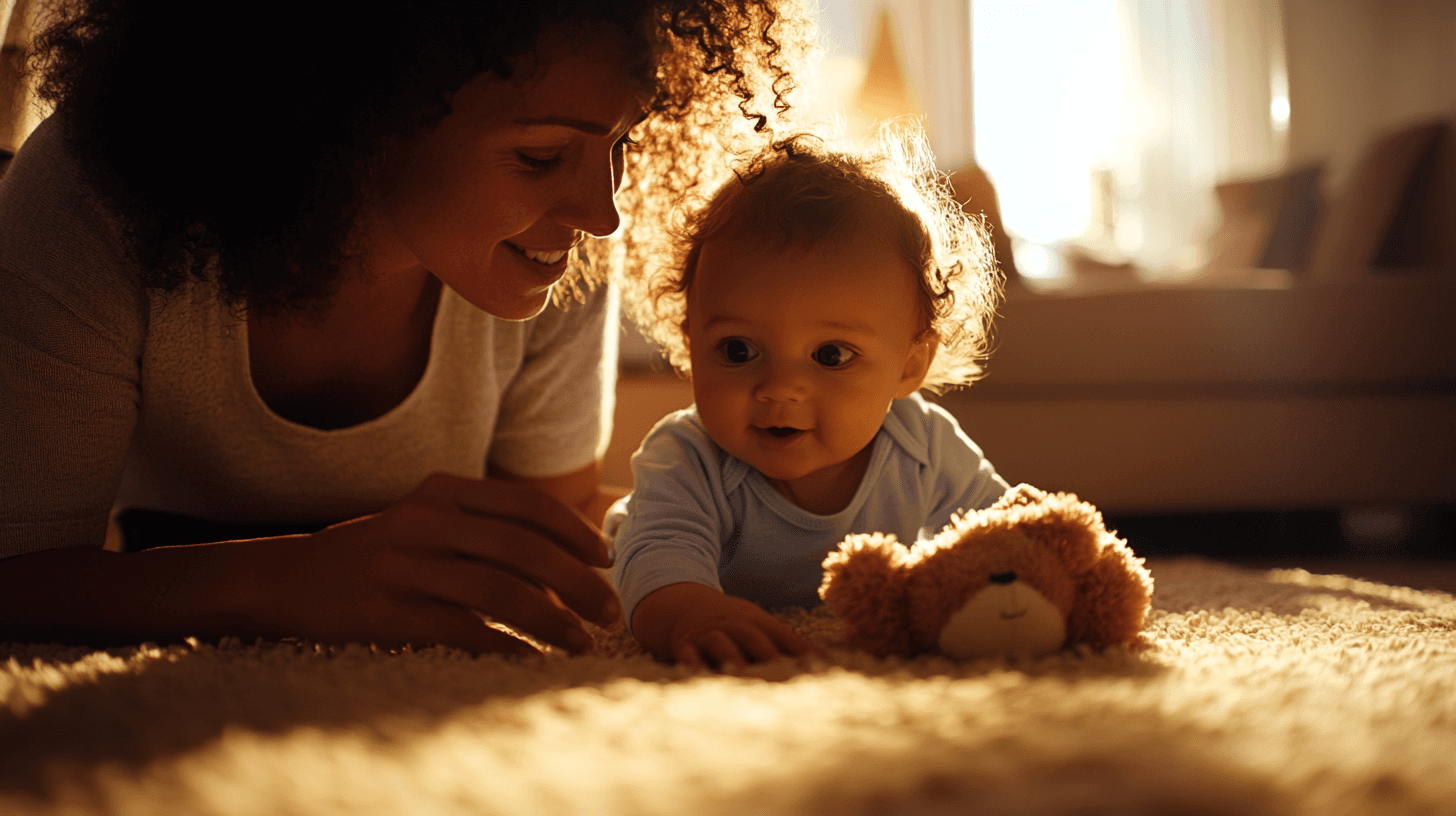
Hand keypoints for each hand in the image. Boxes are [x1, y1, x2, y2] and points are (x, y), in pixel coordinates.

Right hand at [217, 472, 619, 654]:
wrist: (289, 578)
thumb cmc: (379, 552)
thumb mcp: (428, 519)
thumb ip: (486, 526)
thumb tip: (564, 561)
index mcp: (443, 491)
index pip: (527, 506)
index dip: (574, 533)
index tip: (607, 560)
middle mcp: (427, 521)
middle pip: (523, 549)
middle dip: (577, 583)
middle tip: (609, 611)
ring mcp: (406, 566)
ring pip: (500, 591)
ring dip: (551, 620)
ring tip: (581, 642)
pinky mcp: (389, 611)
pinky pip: (463, 629)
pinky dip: (505, 645)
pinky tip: (532, 658)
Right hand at [631, 582, 810, 670]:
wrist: (682, 605)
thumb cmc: (731, 623)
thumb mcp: (756, 623)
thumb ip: (785, 641)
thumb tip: (824, 658)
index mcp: (755, 620)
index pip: (782, 635)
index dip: (800, 649)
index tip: (819, 666)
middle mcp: (733, 625)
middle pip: (753, 638)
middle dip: (768, 654)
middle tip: (784, 674)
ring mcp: (708, 634)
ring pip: (722, 645)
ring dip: (732, 658)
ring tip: (742, 674)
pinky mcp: (685, 645)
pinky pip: (688, 655)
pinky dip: (692, 665)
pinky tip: (697, 675)